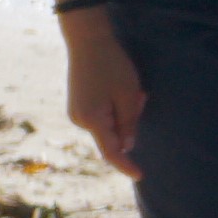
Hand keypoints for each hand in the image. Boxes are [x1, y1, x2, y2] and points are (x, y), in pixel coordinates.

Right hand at [61, 15, 145, 176]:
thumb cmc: (111, 66)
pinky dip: (115, 108)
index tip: (141, 176)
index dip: (126, 165)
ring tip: (133, 89)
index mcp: (92, 120)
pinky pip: (101, 116)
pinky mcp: (78, 104)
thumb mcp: (128, 95)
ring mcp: (76, 113)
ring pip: (108, 125)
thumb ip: (128, 124)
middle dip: (130, 124)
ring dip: (124, 113)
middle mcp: (79, 121)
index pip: (111, 152)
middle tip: (141, 96)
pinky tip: (120, 88)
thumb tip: (127, 147)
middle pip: (112, 135)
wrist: (88, 41)